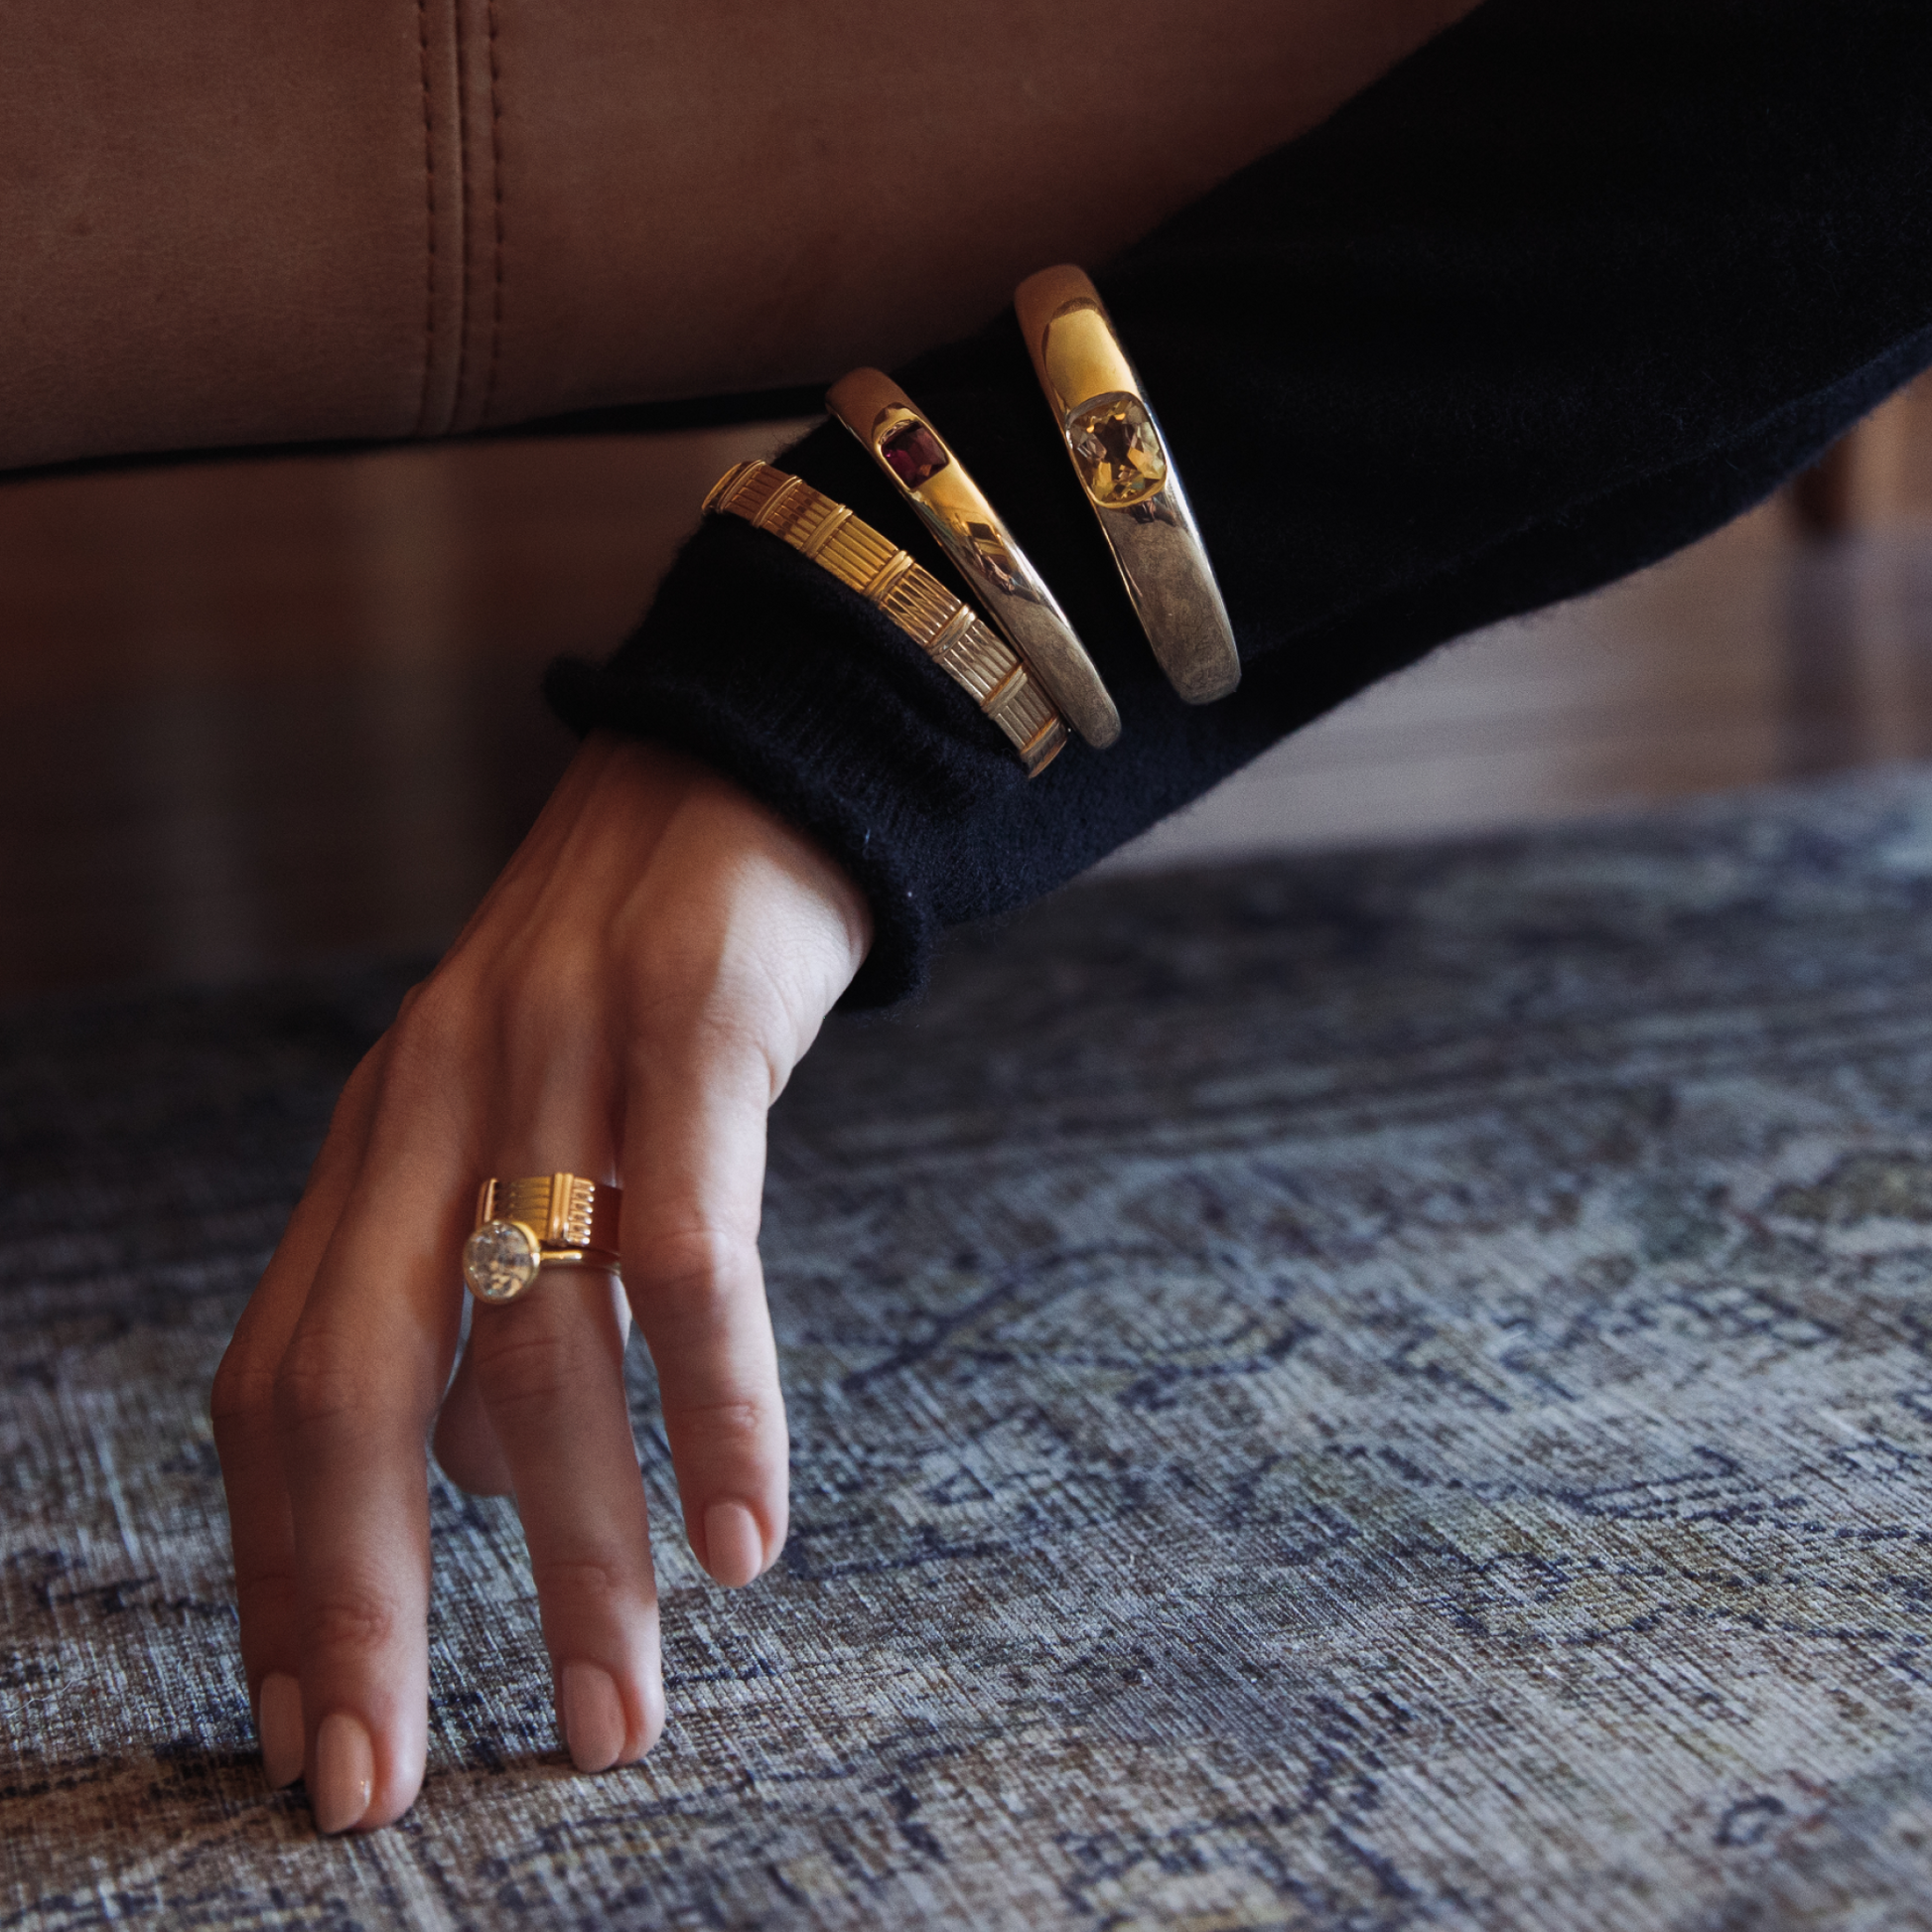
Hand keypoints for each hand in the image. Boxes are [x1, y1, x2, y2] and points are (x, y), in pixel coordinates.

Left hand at [210, 732, 871, 1831]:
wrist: (739, 775)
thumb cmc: (631, 982)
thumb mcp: (518, 1126)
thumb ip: (472, 1296)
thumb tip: (465, 1485)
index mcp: (379, 1144)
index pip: (279, 1382)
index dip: (275, 1567)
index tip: (303, 1738)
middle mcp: (435, 1109)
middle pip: (357, 1382)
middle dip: (360, 1599)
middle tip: (387, 1785)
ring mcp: (560, 1065)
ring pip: (541, 1340)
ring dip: (577, 1548)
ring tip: (620, 1707)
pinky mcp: (693, 1038)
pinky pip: (696, 1248)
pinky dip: (715, 1401)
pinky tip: (745, 1532)